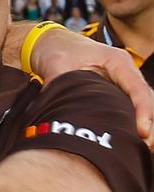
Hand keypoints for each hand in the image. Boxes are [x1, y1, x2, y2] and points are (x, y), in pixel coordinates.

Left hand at [31, 27, 153, 147]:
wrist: (47, 43)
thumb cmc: (56, 50)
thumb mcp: (57, 64)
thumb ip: (62, 85)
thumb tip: (61, 109)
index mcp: (117, 61)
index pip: (137, 88)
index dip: (143, 110)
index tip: (142, 131)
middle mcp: (124, 72)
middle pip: (147, 99)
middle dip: (150, 123)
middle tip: (145, 146)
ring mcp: (121, 82)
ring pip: (141, 105)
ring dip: (144, 125)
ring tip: (142, 148)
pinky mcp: (114, 92)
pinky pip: (129, 108)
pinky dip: (131, 123)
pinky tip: (130, 140)